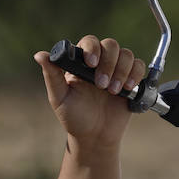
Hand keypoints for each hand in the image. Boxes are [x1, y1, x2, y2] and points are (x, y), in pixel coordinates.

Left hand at [34, 35, 146, 149]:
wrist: (94, 136)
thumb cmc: (74, 117)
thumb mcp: (59, 98)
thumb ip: (52, 76)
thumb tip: (39, 55)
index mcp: (80, 63)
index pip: (89, 42)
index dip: (92, 49)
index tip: (91, 64)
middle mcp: (99, 62)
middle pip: (110, 45)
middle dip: (108, 64)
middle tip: (101, 86)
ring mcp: (116, 70)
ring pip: (126, 54)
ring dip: (121, 71)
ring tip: (112, 91)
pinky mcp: (130, 79)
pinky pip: (139, 66)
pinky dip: (135, 74)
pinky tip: (127, 89)